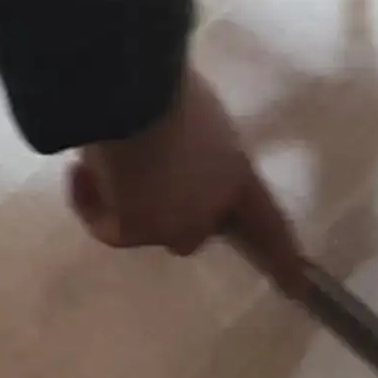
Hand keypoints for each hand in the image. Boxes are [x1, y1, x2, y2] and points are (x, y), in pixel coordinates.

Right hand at [66, 67, 300, 278]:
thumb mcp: (196, 109)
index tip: (297, 289)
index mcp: (238, 177)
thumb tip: (172, 136)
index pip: (269, 225)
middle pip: (197, 229)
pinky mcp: (133, 231)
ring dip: (131, 200)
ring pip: (151, 225)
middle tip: (146, 173)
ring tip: (104, 160)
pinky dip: (91, 201)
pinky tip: (80, 171)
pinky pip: (108, 227)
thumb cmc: (167, 88)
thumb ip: (198, 136)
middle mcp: (212, 211)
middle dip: (176, 208)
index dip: (283, 259)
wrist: (131, 96)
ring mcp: (174, 225)